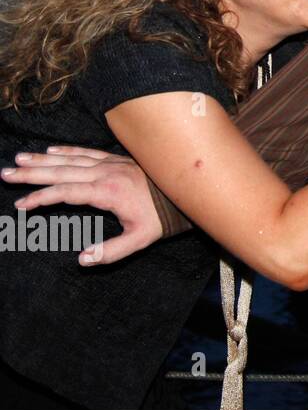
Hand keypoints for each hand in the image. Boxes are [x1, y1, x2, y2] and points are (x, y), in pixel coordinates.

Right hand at [2, 146, 163, 264]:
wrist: (187, 191)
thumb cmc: (162, 218)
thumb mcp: (140, 240)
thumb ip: (111, 252)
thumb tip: (82, 259)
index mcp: (108, 192)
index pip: (66, 193)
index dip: (41, 198)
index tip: (20, 205)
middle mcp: (106, 173)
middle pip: (62, 171)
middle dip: (32, 173)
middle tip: (5, 173)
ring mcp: (111, 163)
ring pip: (71, 159)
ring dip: (43, 159)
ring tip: (19, 159)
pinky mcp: (116, 159)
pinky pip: (87, 152)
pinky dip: (67, 150)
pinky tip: (50, 150)